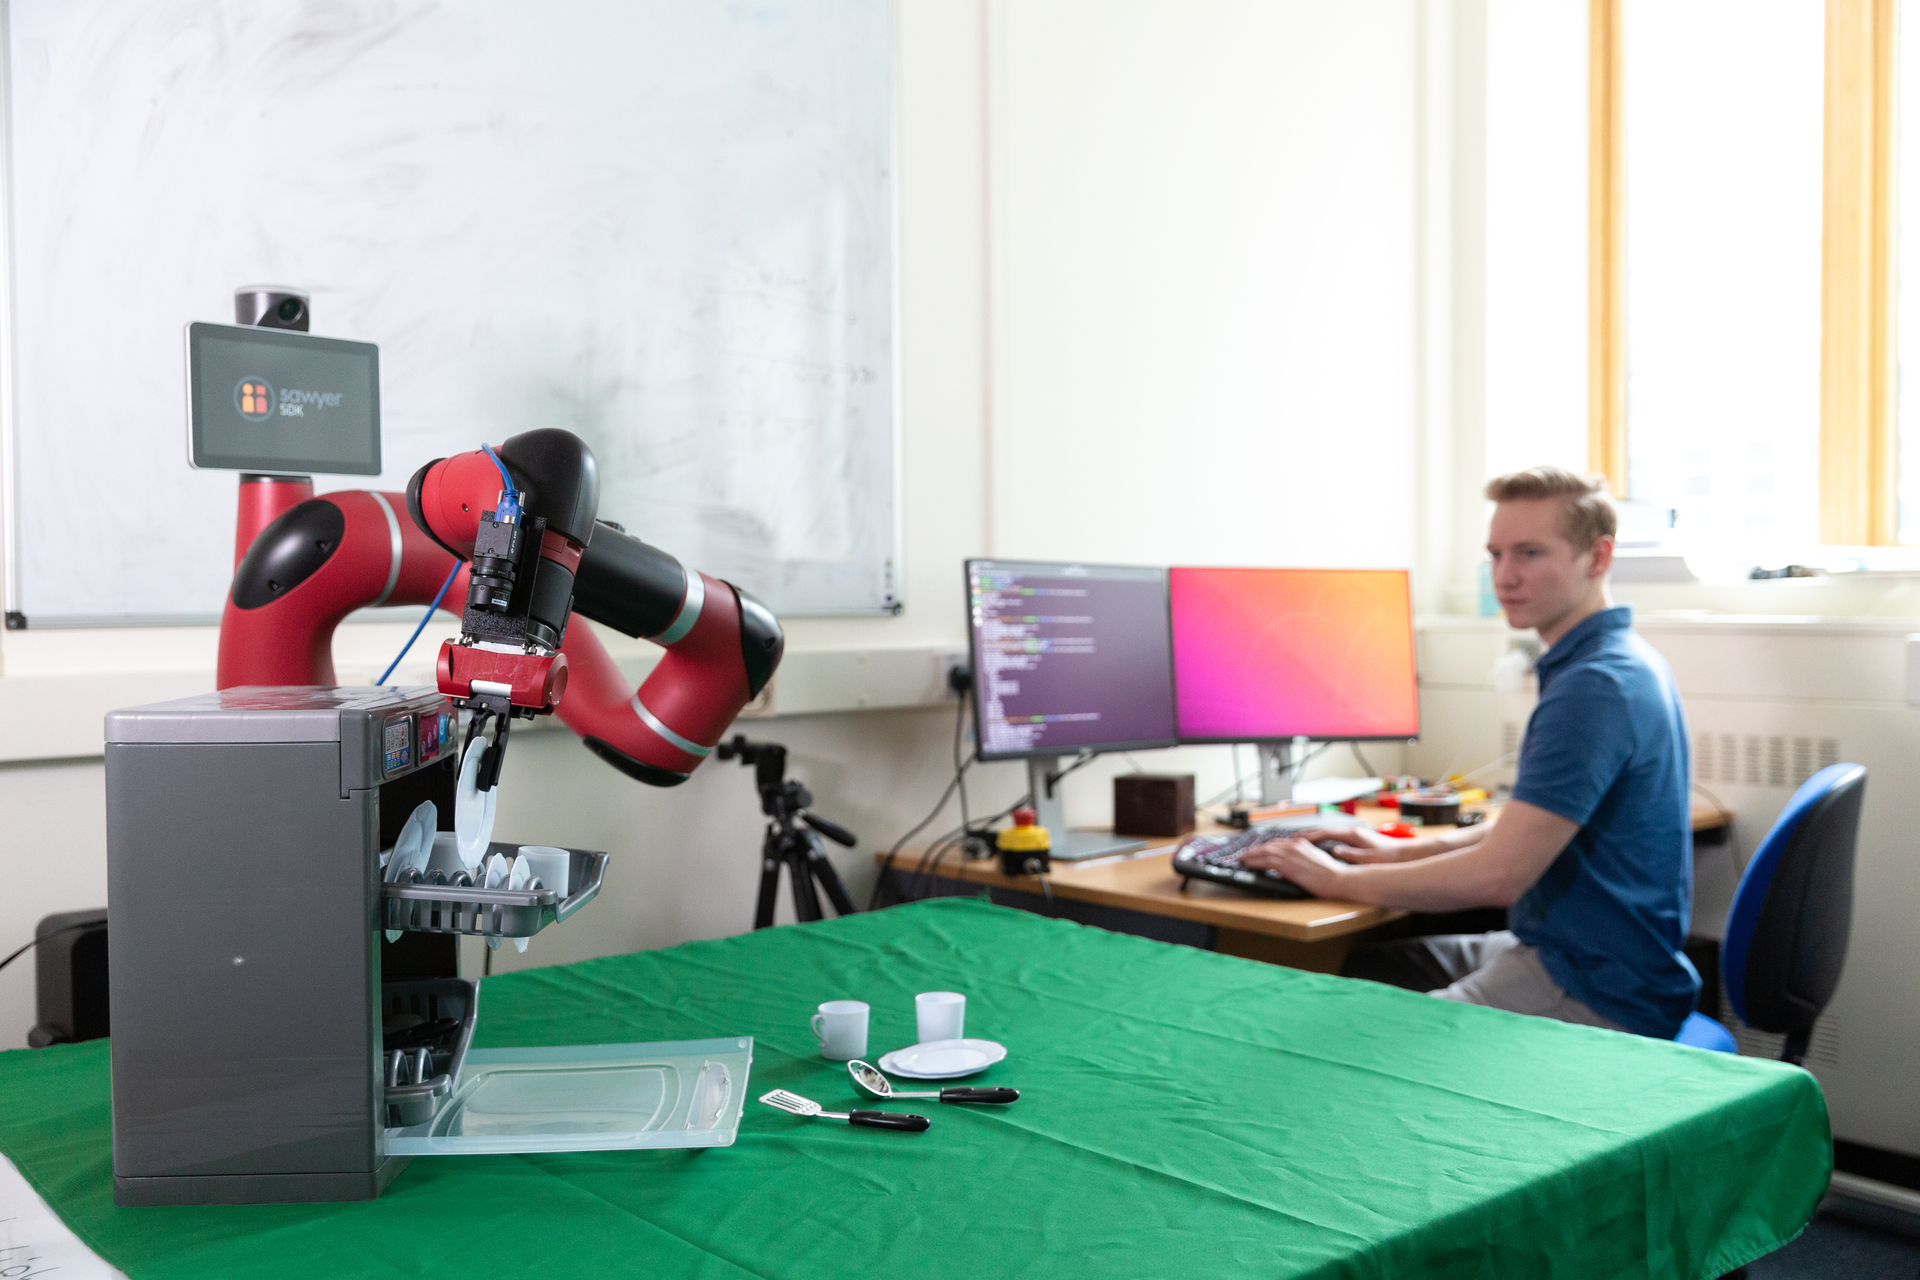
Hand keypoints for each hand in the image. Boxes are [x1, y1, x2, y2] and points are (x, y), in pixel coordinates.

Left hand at [1238, 836, 1349, 895]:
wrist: (1338, 879)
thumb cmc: (1332, 874)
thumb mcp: (1316, 861)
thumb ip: (1303, 861)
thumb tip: (1292, 867)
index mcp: (1302, 844)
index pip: (1279, 843)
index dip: (1266, 846)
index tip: (1259, 850)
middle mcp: (1295, 846)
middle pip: (1269, 845)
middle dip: (1255, 849)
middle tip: (1246, 853)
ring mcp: (1291, 854)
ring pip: (1264, 851)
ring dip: (1251, 854)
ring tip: (1242, 858)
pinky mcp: (1288, 865)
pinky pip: (1265, 861)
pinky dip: (1254, 861)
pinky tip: (1248, 863)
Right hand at [1290, 825, 1410, 864]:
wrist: (1404, 855)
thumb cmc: (1388, 857)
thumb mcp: (1368, 858)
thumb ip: (1351, 854)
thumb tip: (1335, 850)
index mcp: (1353, 835)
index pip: (1326, 832)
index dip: (1309, 836)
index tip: (1296, 839)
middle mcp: (1352, 832)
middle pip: (1324, 830)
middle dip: (1307, 834)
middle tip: (1291, 838)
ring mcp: (1354, 834)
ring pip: (1328, 834)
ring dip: (1314, 837)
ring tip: (1300, 841)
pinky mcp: (1357, 839)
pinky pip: (1334, 838)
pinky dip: (1323, 840)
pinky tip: (1319, 845)